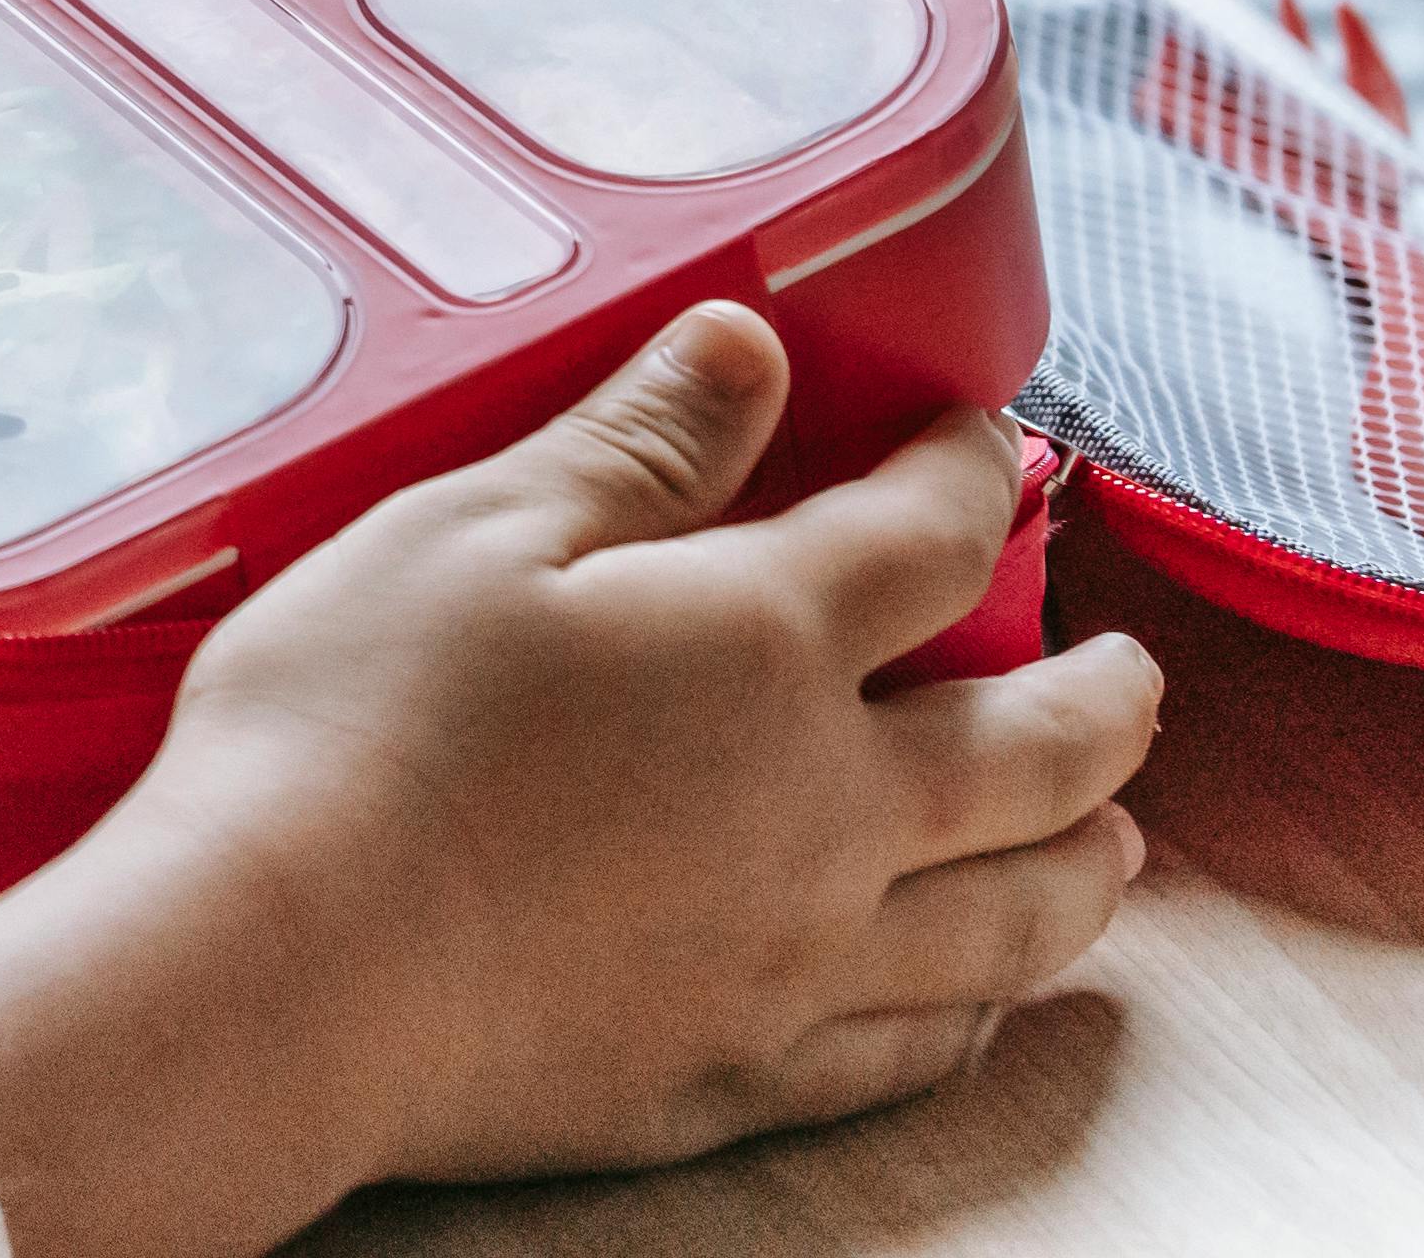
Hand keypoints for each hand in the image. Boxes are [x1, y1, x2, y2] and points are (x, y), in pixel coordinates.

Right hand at [0, 308, 1161, 1255]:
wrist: (289, 972)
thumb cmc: (354, 726)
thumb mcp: (471, 535)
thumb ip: (630, 447)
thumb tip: (755, 346)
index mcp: (761, 644)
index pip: (927, 540)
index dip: (973, 475)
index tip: (989, 442)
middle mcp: (829, 806)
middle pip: (1034, 749)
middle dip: (1104, 698)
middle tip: (1134, 671)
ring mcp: (799, 958)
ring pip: (1012, 916)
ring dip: (1088, 864)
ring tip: (1123, 839)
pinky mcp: (741, 1076)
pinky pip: (914, 1050)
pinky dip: (979, 1014)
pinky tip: (986, 1003)